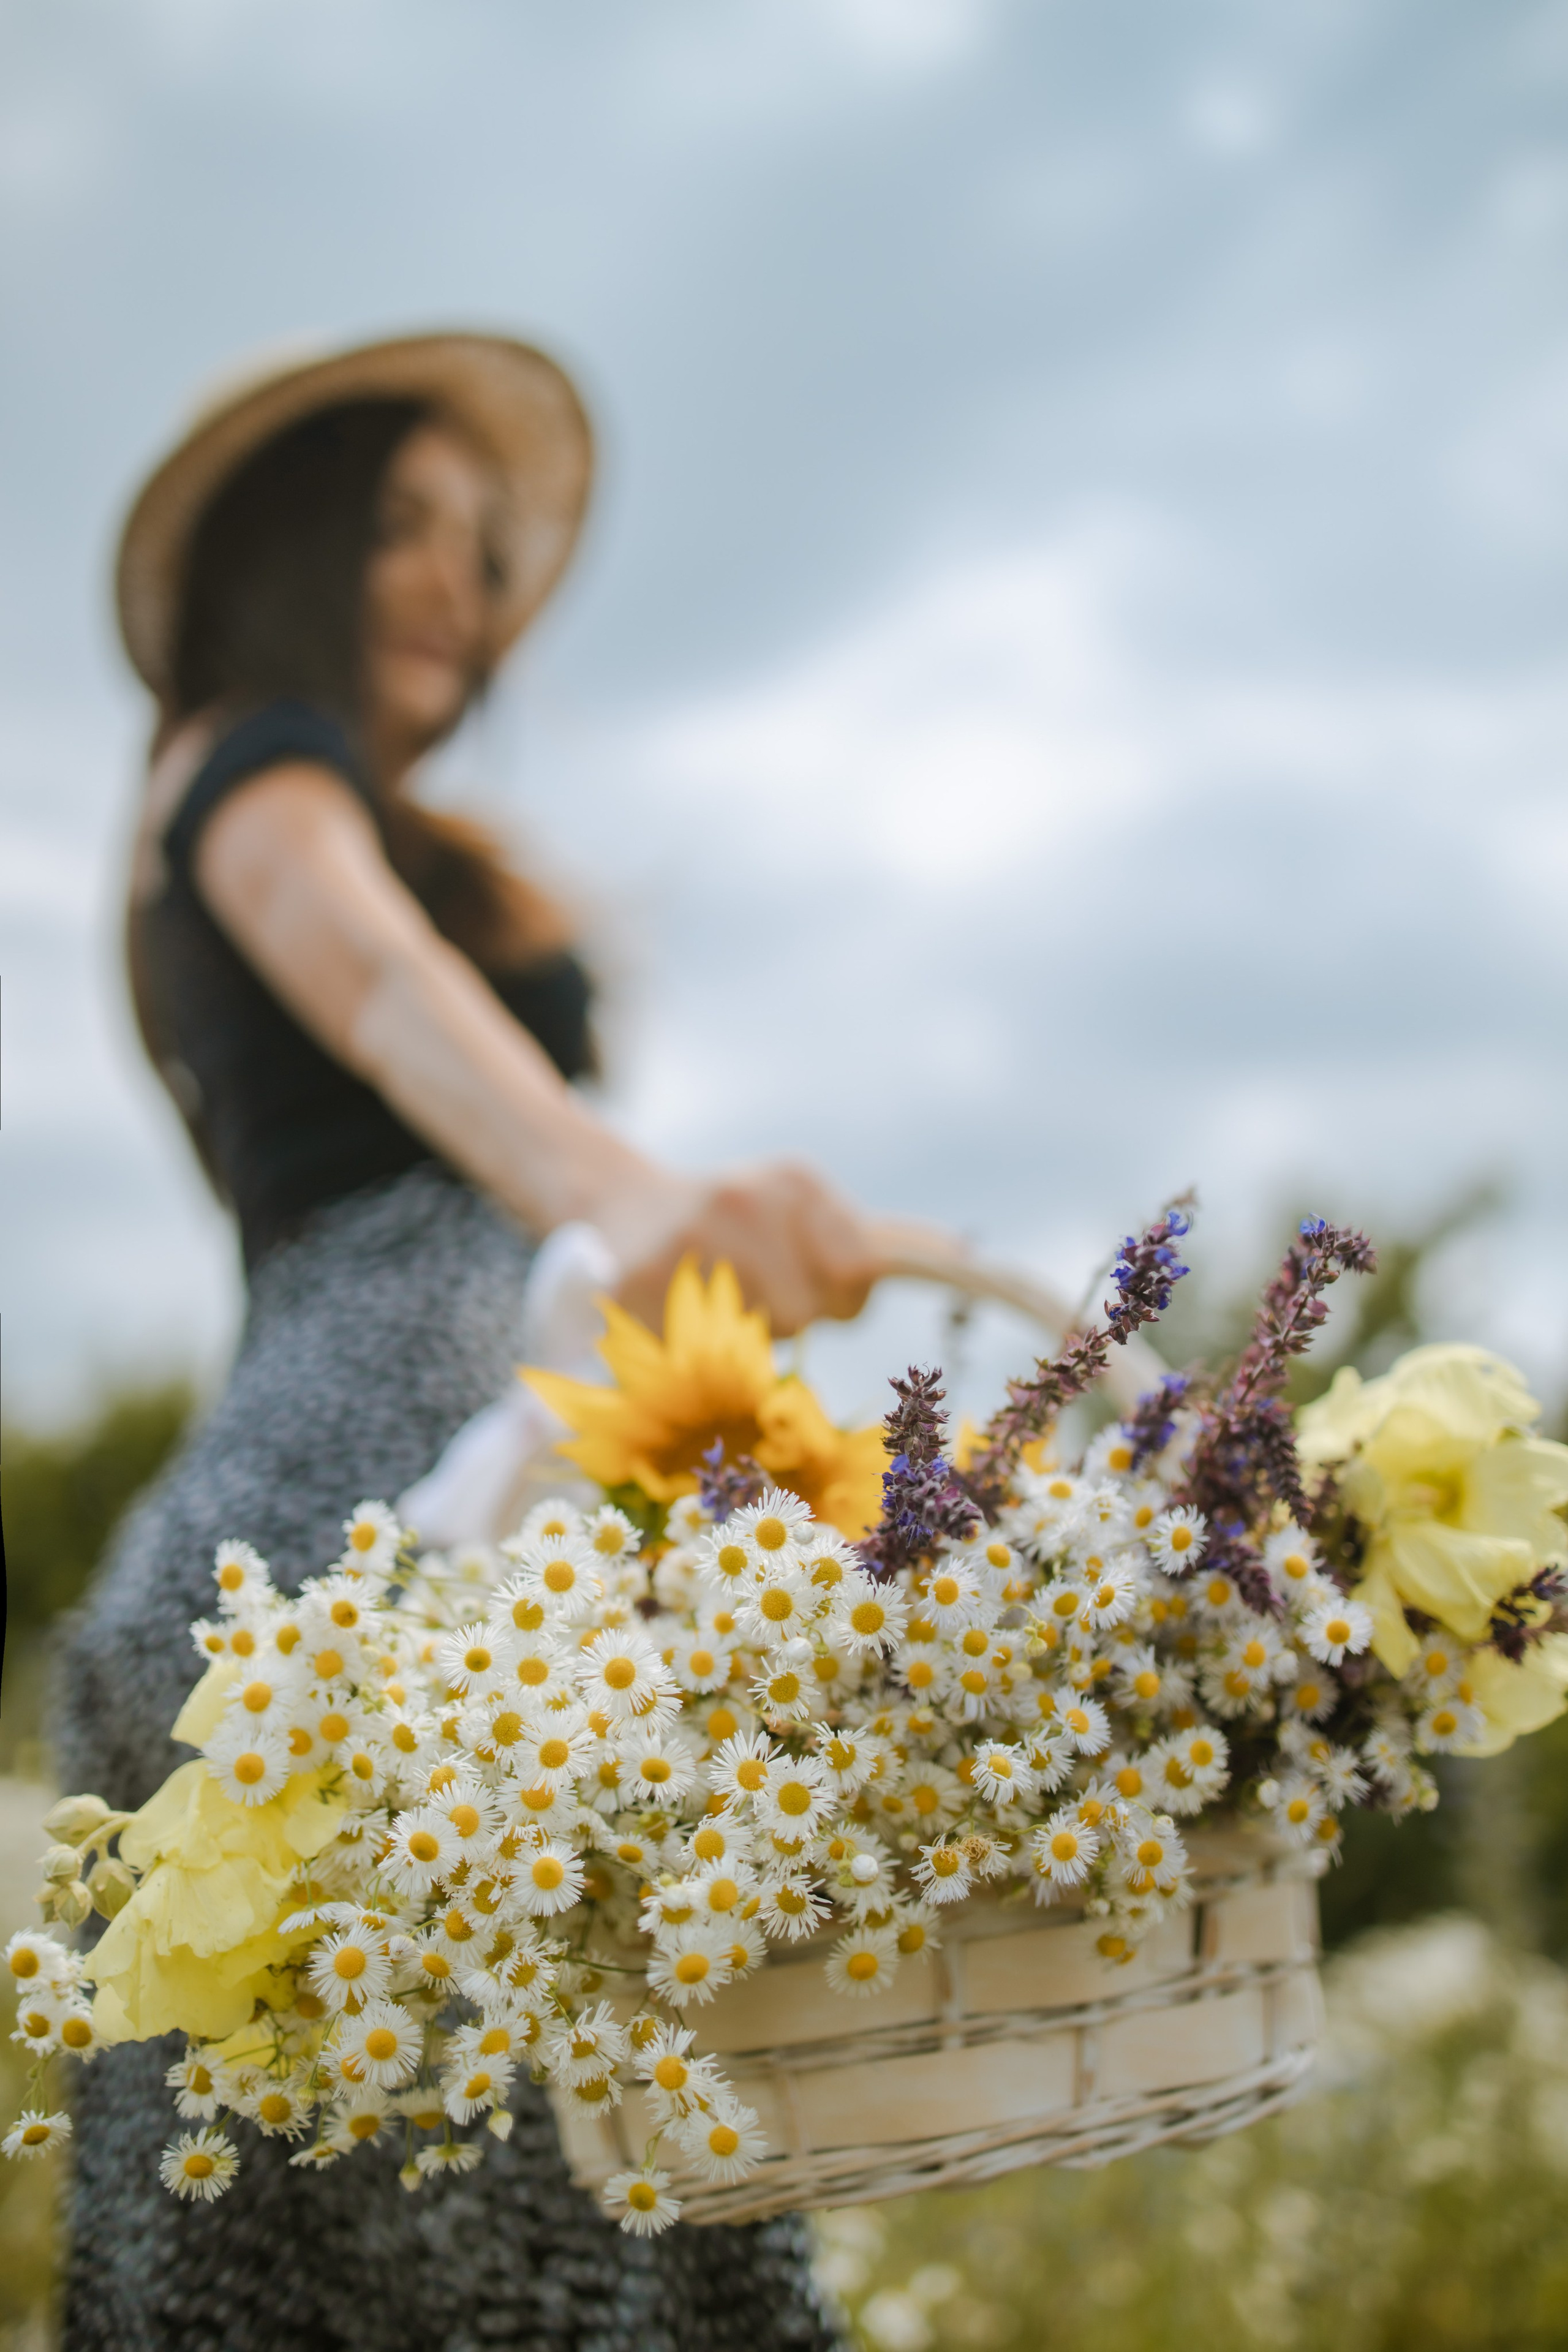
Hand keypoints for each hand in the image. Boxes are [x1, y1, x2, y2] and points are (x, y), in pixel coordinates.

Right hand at [601, 1159, 891, 1336]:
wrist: (617, 1204)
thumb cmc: (737, 1222)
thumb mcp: (806, 1208)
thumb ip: (882, 1238)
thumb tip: (965, 1253)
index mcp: (795, 1180)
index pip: (860, 1268)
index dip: (841, 1294)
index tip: (814, 1282)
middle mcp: (744, 1199)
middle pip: (807, 1311)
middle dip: (787, 1314)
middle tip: (747, 1284)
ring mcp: (689, 1239)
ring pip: (753, 1334)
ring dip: (740, 1333)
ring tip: (710, 1294)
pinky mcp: (637, 1283)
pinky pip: (696, 1346)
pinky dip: (691, 1344)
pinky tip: (674, 1311)